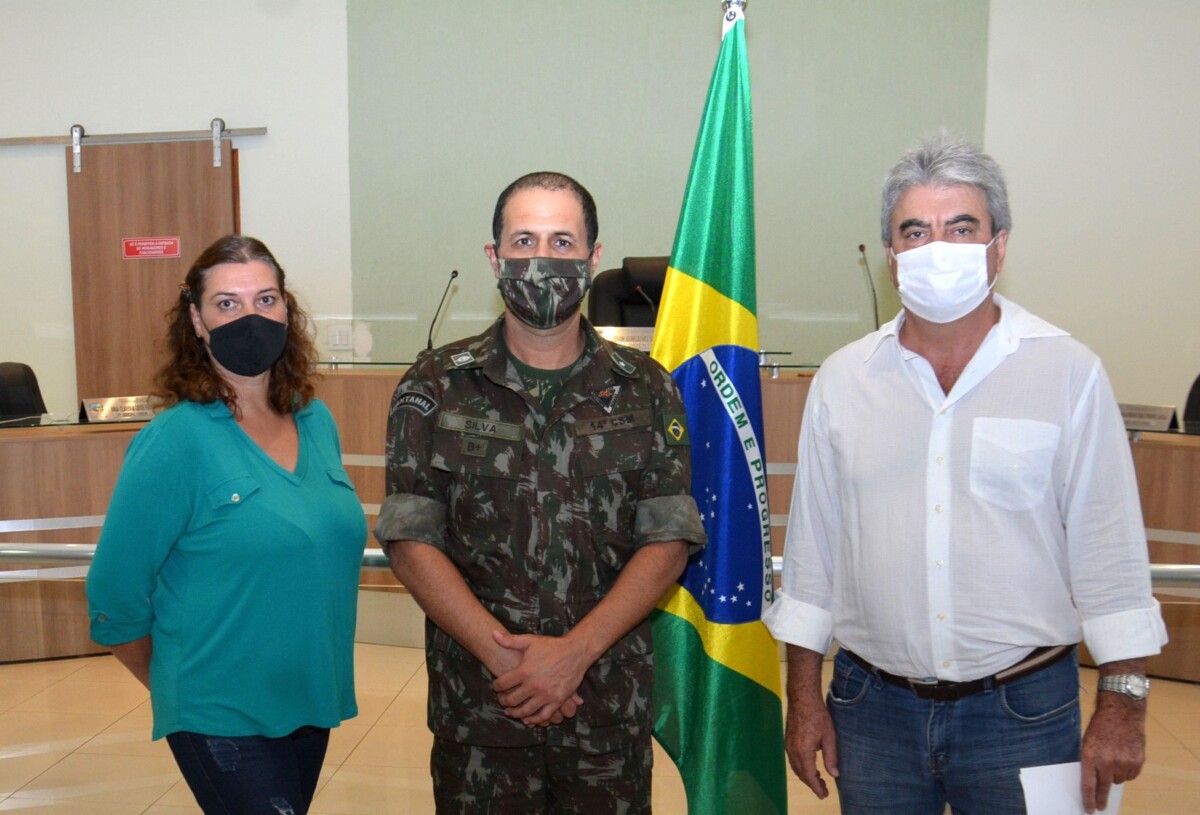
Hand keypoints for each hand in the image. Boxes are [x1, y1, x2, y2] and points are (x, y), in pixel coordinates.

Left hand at [490, 630, 588, 726]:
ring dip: (515, 713)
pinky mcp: (557, 700)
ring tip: (510, 711)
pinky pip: (543, 716)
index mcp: (524, 671)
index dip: (496, 687)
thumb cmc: (552, 646)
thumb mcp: (530, 640)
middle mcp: (534, 685)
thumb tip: (493, 634)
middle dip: (503, 701)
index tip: (496, 687)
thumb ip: (510, 640)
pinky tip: (527, 719)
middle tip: (501, 700)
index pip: (502, 684)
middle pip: (511, 699)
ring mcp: (546, 695)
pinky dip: (533, 720)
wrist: (576, 652)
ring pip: (525, 711)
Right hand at [786, 693, 838, 799]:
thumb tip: (834, 774)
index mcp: (804, 751)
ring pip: (796, 767)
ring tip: (819, 780)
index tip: (824, 795)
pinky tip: (810, 766)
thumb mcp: (829, 737)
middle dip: (812, 784)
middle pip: (801, 774)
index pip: (809, 776)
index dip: (816, 787)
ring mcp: (788, 745)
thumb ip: (831, 757)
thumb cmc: (818, 715)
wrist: (802, 698)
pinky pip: (793, 760)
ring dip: (806, 776)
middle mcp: (793, 751)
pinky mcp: (788, 741)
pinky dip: (801, 767)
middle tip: (824, 790)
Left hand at [1081, 693, 1145, 812]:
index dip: (1088, 800)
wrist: (1121, 712)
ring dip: (1115, 775)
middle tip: (1101, 807)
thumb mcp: (1087, 742)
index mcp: (1090, 756)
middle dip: (1101, 799)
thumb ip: (1089, 761)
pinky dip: (1127, 771)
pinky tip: (1124, 758)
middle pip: (1104, 788)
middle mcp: (1107, 762)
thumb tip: (1092, 781)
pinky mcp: (1137, 761)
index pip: (1088, 785)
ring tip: (1114, 759)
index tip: (1089, 810)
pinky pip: (1131, 775)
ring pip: (1118, 781)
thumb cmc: (1100, 725)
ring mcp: (1124, 762)